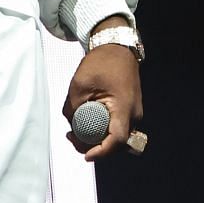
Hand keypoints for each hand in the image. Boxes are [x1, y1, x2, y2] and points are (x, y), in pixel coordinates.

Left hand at [62, 31, 143, 161]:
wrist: (117, 47)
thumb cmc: (101, 62)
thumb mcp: (79, 84)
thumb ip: (73, 108)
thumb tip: (70, 124)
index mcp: (124, 107)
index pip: (116, 140)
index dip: (101, 151)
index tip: (86, 155)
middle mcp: (133, 114)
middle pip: (116, 143)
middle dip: (94, 146)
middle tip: (72, 138)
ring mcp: (133, 113)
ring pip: (116, 137)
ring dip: (98, 138)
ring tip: (75, 131)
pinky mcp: (129, 110)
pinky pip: (116, 127)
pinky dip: (102, 130)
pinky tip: (86, 123)